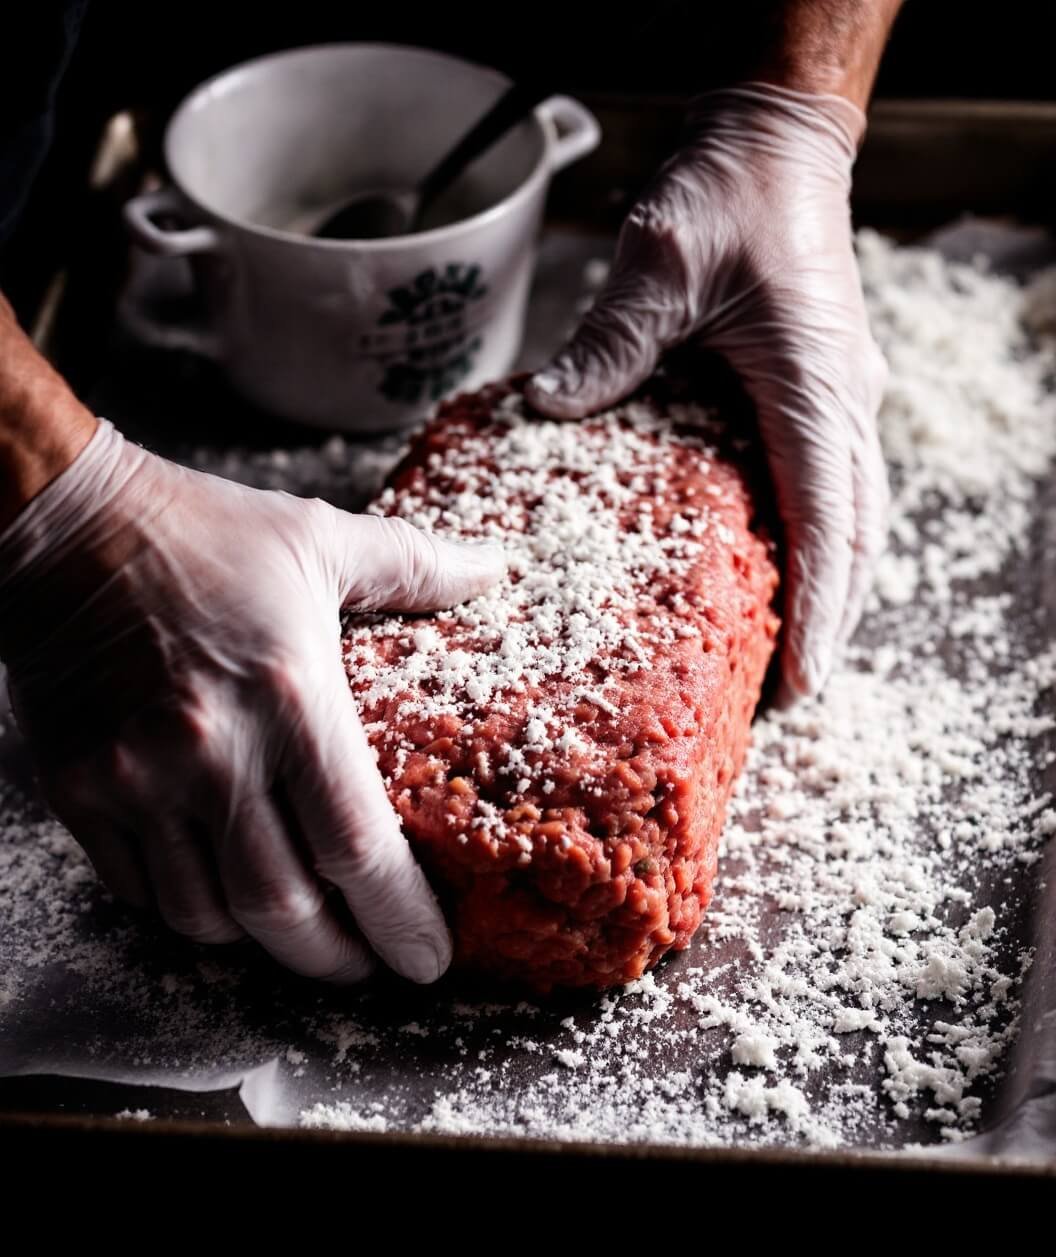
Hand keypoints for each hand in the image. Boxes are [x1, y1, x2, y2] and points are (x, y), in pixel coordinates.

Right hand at [0, 422, 503, 982]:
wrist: (60, 524)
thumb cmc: (199, 533)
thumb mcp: (318, 539)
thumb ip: (414, 564)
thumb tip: (493, 566)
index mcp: (291, 698)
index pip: (358, 848)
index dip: (401, 920)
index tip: (429, 956)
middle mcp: (213, 753)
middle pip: (284, 911)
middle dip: (336, 958)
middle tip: (368, 963)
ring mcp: (138, 780)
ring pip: (206, 917)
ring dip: (259, 944)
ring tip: (297, 935)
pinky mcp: (80, 792)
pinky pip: (139, 890)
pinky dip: (188, 909)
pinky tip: (220, 896)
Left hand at [527, 83, 887, 699]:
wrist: (773, 143)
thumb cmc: (729, 192)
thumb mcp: (657, 263)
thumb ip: (610, 343)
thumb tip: (550, 411)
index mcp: (816, 387)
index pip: (829, 522)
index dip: (819, 608)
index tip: (801, 680)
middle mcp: (844, 404)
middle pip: (856, 538)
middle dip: (829, 619)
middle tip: (787, 693)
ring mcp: (841, 399)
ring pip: (854, 517)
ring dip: (830, 587)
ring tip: (789, 654)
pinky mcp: (821, 393)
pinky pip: (830, 485)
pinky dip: (814, 541)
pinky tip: (774, 573)